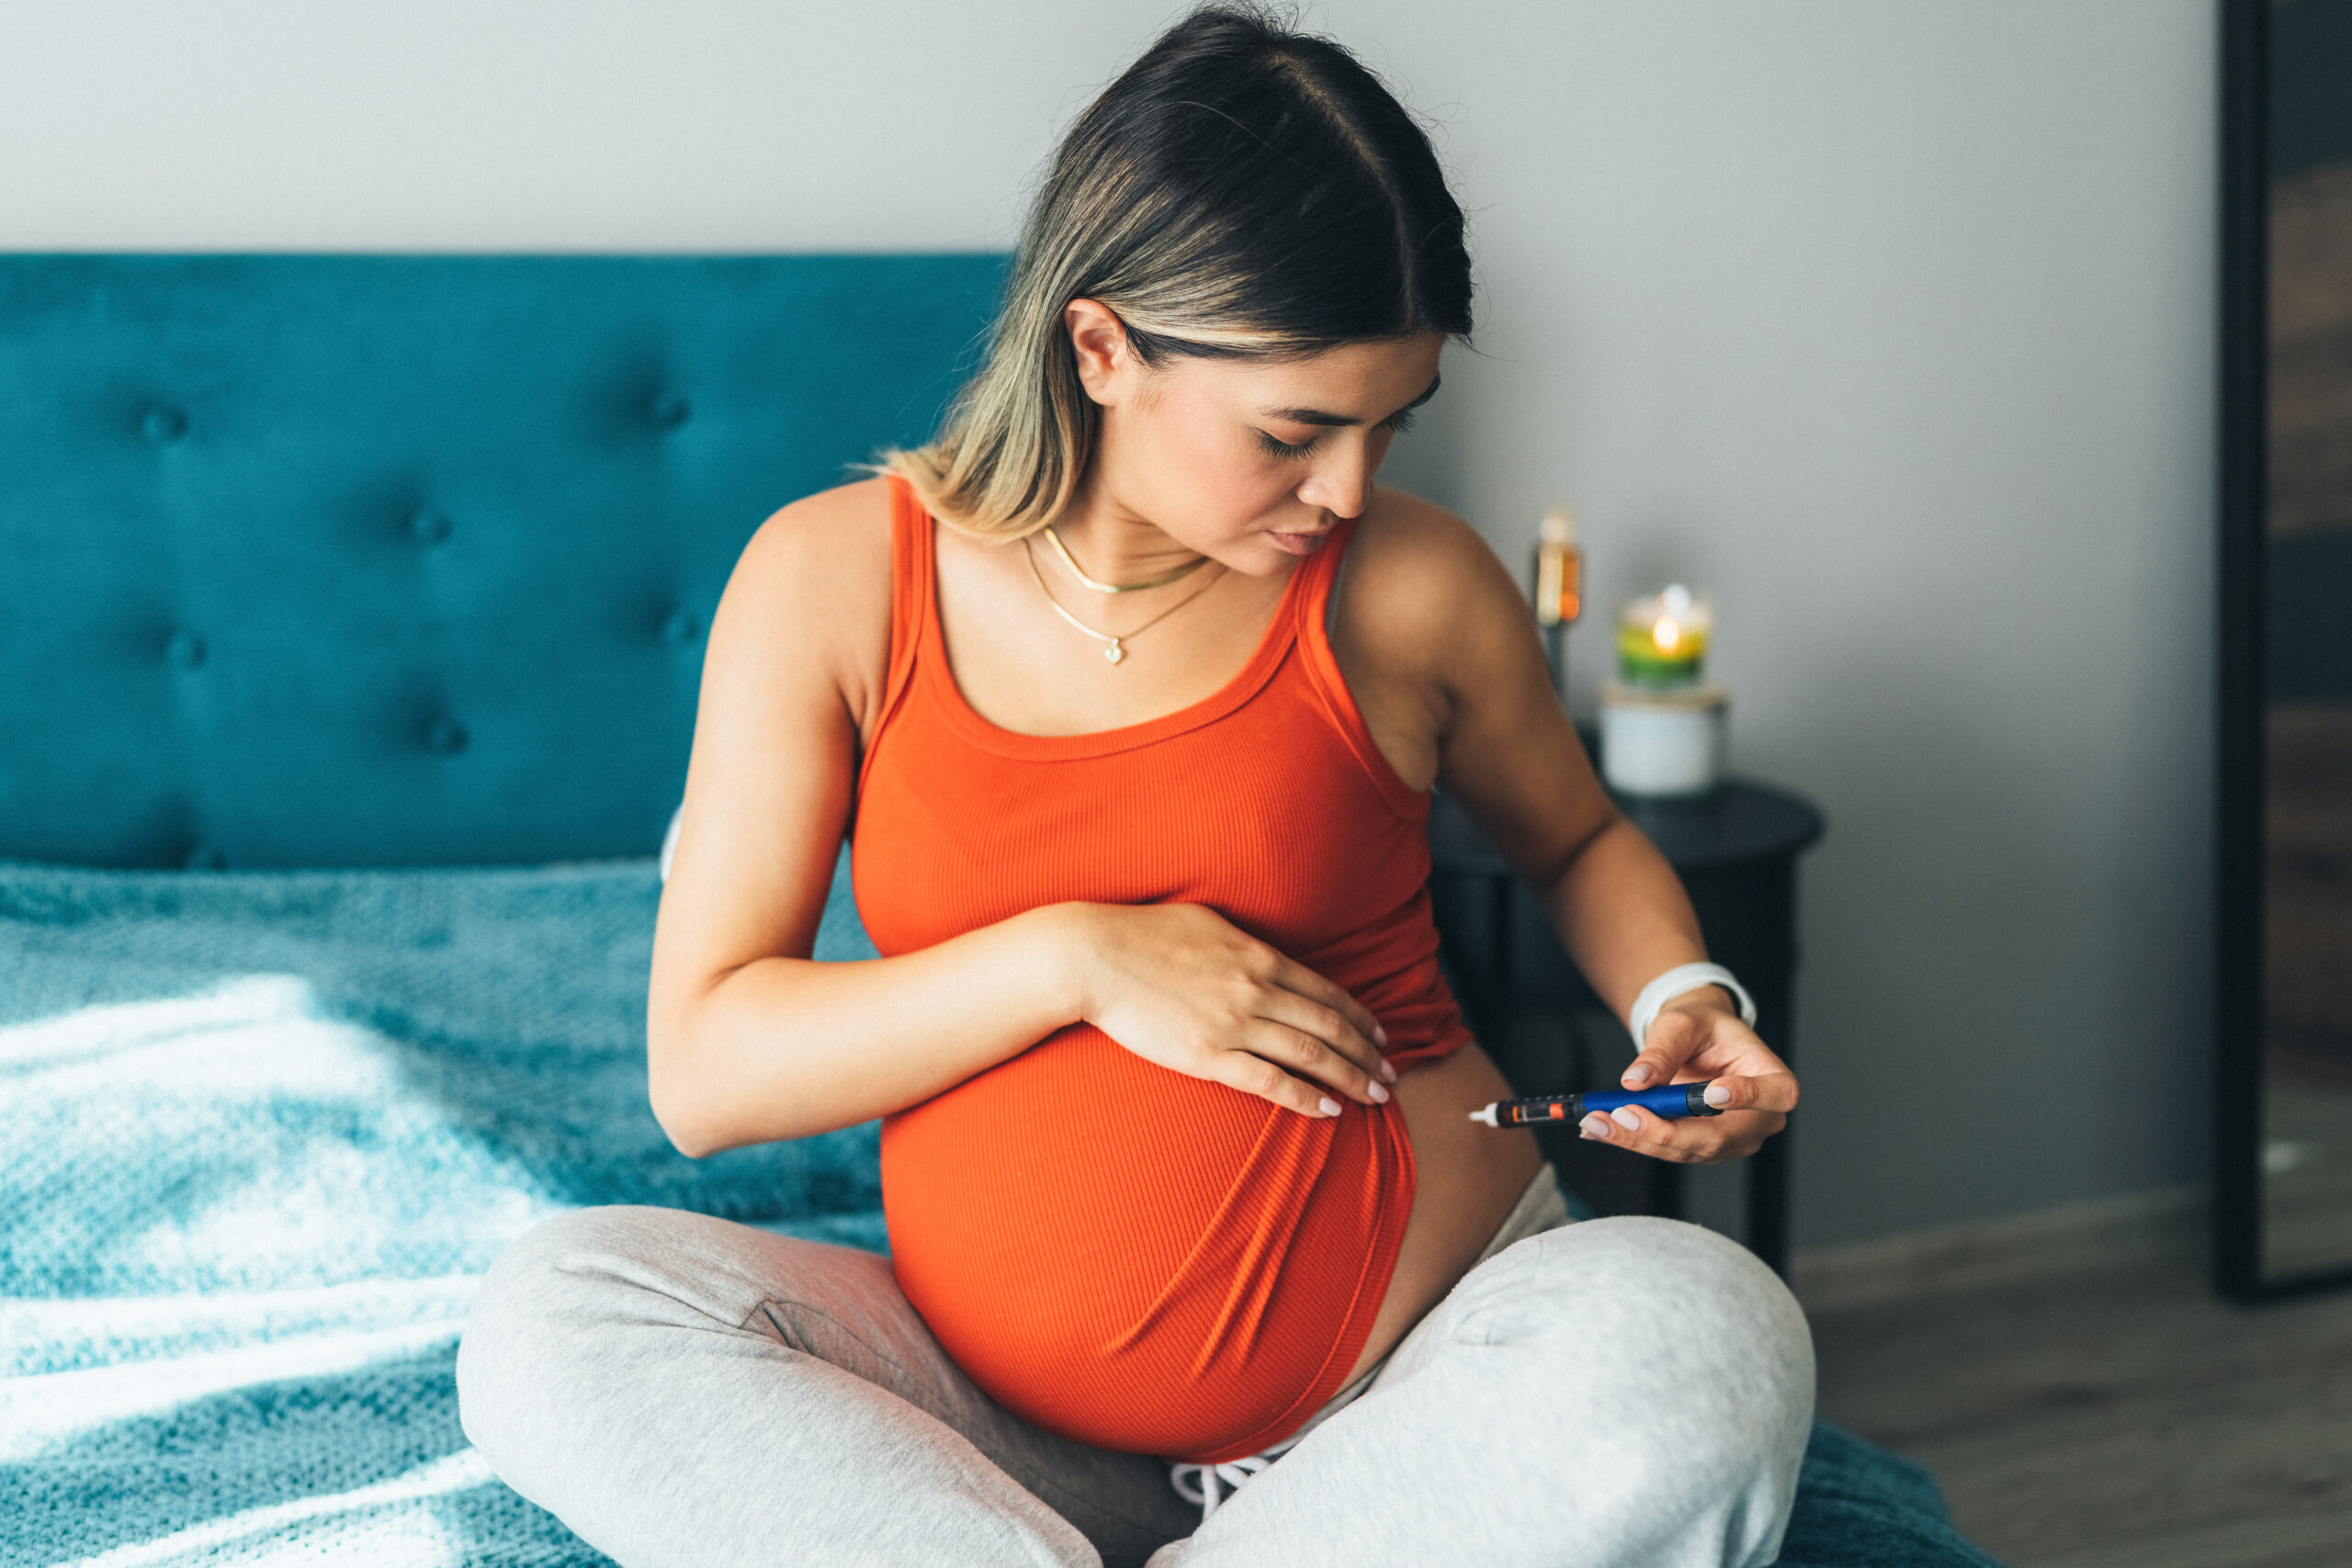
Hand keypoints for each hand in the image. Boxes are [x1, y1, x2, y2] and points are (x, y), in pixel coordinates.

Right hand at [1066, 903, 1395, 1118]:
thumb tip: (1268, 958)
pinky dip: (1305, 1097)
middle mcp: (1256, 990)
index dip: (1360, 1017)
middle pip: (1329, 1026)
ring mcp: (1234, 1024)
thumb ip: (1245, 945)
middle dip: (1366, 1054)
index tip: (1380, 1036)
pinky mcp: (1207, 1055)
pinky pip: (1269, 1082)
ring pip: (1309, 1055)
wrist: (1093, 957)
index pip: (1326, 992)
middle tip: (1391, 1074)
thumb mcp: (1207, 922)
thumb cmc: (1143, 934)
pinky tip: (1329, 1110)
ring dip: (1349, 1077)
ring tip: (1374, 1096)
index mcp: (1258, 956)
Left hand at [1578, 988, 1798, 1162]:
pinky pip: (1667, 1149)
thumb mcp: (1682, 1024)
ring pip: (1686, 1149)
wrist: (1692, 1039)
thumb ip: (1663, 1050)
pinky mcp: (1700, 1148)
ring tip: (1596, 1120)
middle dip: (1666, 1131)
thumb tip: (1636, 1081)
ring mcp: (1730, 1140)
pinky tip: (1598, 1128)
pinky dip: (1631, 1138)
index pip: (1775, 1095)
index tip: (1710, 1094)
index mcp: (1773, 1079)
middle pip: (1719, 1137)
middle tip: (1622, 1114)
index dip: (1748, 1099)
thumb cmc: (1700, 1025)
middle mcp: (1759, 1119)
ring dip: (1637, 1138)